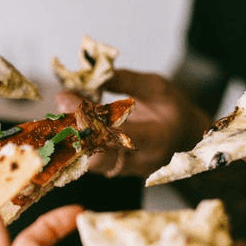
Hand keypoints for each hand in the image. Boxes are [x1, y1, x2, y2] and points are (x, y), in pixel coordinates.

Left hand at [55, 69, 210, 176]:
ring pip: (89, 162)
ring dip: (71, 138)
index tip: (64, 97)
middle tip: (57, 110)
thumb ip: (126, 81)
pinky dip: (76, 143)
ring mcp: (127, 171)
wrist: (188, 139)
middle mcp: (141, 161)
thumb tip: (92, 73)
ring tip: (58, 116)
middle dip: (72, 134)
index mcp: (156, 138)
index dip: (86, 118)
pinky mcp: (116, 172)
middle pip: (96, 157)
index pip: (115, 133)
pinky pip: (90, 161)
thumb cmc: (174, 110)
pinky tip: (67, 126)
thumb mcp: (157, 87)